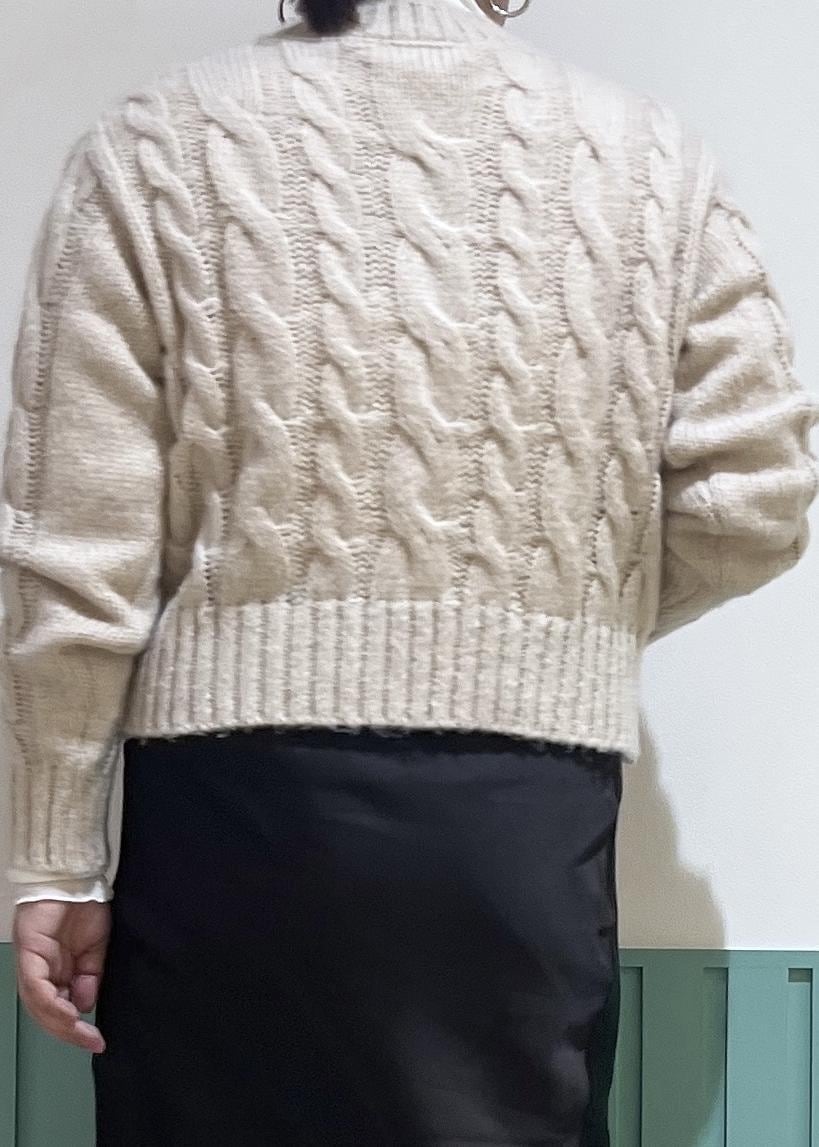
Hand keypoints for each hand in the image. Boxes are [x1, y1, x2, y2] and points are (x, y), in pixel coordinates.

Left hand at [13, 899, 110, 1052]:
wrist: (78, 879)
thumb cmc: (86, 909)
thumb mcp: (95, 950)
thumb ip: (89, 978)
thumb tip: (85, 1006)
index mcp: (55, 973)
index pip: (58, 1010)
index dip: (75, 1030)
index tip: (97, 1041)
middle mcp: (39, 973)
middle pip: (45, 1014)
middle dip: (68, 1033)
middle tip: (92, 1042)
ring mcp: (31, 965)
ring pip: (37, 1007)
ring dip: (60, 1023)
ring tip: (81, 1031)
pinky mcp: (27, 955)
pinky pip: (35, 987)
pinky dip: (51, 1004)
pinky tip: (69, 1012)